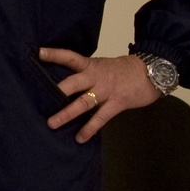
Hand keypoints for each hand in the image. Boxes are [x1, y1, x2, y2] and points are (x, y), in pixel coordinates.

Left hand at [40, 47, 158, 143]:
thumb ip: (86, 74)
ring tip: (52, 123)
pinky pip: (100, 118)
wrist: (150, 72)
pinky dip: (89, 129)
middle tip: (38, 98)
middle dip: (56, 91)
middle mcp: (96, 77)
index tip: (39, 52)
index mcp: (91, 66)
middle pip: (73, 82)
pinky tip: (79, 138)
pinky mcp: (117, 103)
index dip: (55, 54)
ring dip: (67, 114)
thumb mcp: (102, 67)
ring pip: (83, 102)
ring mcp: (106, 91)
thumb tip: (64, 86)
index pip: (70, 57)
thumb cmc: (123, 71)